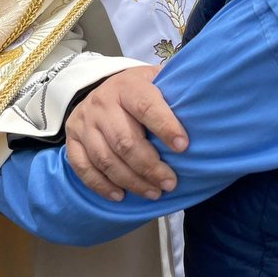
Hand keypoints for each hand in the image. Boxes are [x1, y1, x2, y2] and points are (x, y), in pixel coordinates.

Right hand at [65, 66, 187, 201]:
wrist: (100, 88)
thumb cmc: (139, 91)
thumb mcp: (156, 81)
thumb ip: (175, 90)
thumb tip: (205, 103)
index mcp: (128, 86)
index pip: (146, 106)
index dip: (165, 127)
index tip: (183, 147)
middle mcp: (102, 102)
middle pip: (125, 141)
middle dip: (150, 166)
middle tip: (170, 183)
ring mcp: (84, 122)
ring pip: (105, 158)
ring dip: (131, 181)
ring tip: (153, 193)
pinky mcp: (72, 139)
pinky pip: (83, 167)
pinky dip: (101, 185)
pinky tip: (120, 195)